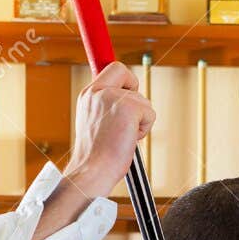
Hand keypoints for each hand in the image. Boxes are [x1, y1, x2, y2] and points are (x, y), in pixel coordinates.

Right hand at [62, 61, 154, 199]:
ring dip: (139, 121)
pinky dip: (144, 129)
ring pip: (142, 100)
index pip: (112, 68)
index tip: (129, 89)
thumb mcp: (95, 123)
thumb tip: (128, 103)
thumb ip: (107, 107)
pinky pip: (150, 113)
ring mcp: (112, 97)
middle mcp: (97, 91)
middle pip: (127, 73)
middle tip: (129, 118)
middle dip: (135, 93)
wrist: (92, 171)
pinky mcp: (128, 108)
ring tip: (123, 138)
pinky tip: (129, 140)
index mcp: (88, 94)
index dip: (125, 78)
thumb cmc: (96, 157)